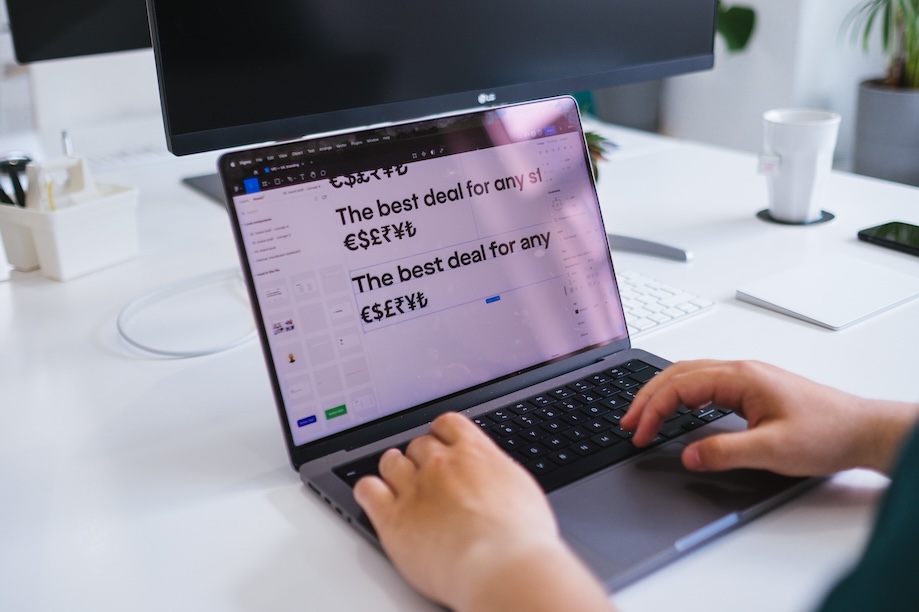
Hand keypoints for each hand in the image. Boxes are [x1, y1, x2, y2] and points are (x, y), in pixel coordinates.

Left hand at [353, 412, 613, 611]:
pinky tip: (374, 496)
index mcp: (474, 454)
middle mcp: (441, 465)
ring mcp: (414, 489)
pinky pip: (368, 491)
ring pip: (391, 463)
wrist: (501, 565)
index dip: (442, 434)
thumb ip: (498, 476)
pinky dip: (368, 491)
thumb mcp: (521, 490)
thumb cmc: (520, 537)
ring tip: (397, 481)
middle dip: (420, 458)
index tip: (442, 443)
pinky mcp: (392, 518)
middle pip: (418, 445)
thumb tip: (495, 478)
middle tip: (425, 475)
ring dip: (393, 469)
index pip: (448, 425)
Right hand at [622, 360, 918, 475]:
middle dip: (647, 397)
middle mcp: (740, 371)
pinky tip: (678, 410)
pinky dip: (681, 396)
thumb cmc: (827, 433)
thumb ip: (725, 452)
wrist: (862, 430)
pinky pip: (704, 384)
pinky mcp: (752, 389)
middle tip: (627, 422)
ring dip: (662, 394)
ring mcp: (746, 378)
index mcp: (740, 377)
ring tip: (642, 415)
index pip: (680, 386)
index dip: (652, 409)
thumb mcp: (772, 450)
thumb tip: (687, 454)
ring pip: (689, 375)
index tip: (638, 432)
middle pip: (677, 374)